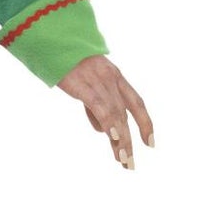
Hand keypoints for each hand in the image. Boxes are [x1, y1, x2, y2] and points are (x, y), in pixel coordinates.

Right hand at [56, 55, 153, 170]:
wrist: (51, 37)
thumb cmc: (65, 60)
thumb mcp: (85, 82)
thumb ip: (95, 105)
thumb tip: (103, 131)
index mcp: (115, 76)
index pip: (136, 103)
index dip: (145, 123)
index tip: (151, 144)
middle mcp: (111, 78)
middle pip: (125, 114)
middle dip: (130, 141)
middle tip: (130, 165)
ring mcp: (97, 80)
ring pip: (114, 114)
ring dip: (119, 139)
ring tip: (122, 160)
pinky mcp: (81, 83)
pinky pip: (98, 105)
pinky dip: (107, 121)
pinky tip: (112, 137)